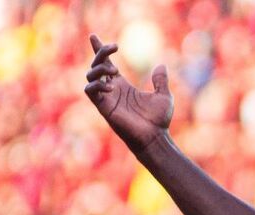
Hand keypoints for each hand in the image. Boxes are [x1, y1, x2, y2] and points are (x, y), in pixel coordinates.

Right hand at [84, 34, 173, 152]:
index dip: (99, 50)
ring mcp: (106, 98)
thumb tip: (161, 65)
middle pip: (96, 65)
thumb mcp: (163, 96)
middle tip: (114, 47)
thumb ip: (160, 81)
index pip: (106, 64)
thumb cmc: (158, 121)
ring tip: (114, 69)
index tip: (94, 36)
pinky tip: (111, 85)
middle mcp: (112, 90)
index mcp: (122, 86)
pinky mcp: (104, 108)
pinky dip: (96, 84)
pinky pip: (90, 91)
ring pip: (90, 76)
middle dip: (100, 53)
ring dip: (98, 68)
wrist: (155, 137)